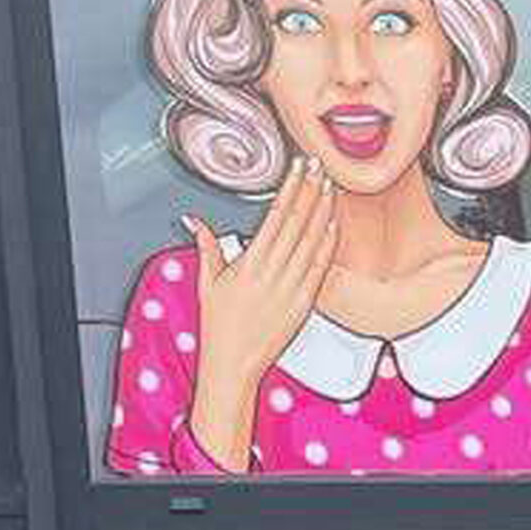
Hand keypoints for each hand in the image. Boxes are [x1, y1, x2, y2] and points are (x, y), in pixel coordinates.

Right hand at [187, 160, 338, 387]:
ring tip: (330, 186)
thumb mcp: (207, 284)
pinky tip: (334, 224)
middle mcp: (273, 273)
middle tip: (320, 165)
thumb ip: (207, 248)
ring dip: (323, 210)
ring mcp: (292, 287)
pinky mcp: (305, 302)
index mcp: (249, 264)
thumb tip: (196, 223)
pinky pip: (321, 266)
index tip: (298, 167)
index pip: (275, 215)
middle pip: (298, 221)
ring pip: (313, 239)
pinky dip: (329, 243)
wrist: (234, 364)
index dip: (290, 188)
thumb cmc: (219, 328)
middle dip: (310, 189)